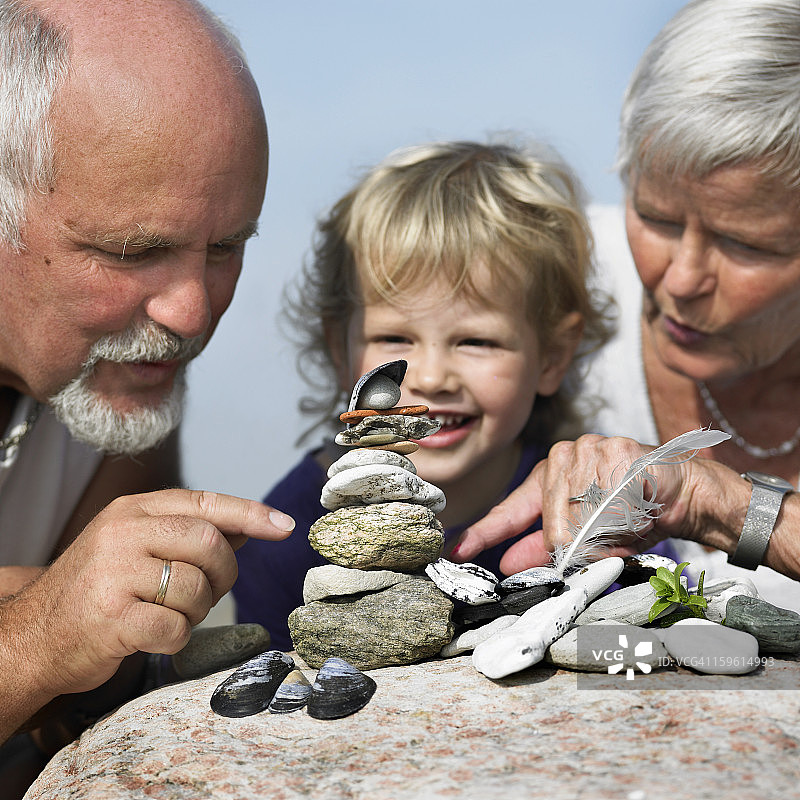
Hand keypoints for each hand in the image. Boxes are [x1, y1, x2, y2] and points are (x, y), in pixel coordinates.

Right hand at [3, 490, 293, 708]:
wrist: (31, 639)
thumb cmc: (95, 592)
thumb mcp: (135, 547)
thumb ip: (186, 533)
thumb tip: (248, 529)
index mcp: (133, 511)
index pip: (205, 503)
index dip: (251, 514)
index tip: (285, 525)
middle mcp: (122, 534)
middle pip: (209, 543)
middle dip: (223, 574)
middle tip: (209, 591)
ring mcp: (114, 574)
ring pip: (197, 587)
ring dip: (198, 610)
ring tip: (171, 614)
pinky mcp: (111, 618)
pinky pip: (176, 627)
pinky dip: (177, 638)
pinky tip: (154, 636)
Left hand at [453, 435, 705, 574]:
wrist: (679, 491)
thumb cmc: (630, 512)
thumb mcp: (585, 536)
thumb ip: (547, 547)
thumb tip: (510, 564)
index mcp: (548, 477)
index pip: (510, 509)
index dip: (484, 533)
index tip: (457, 550)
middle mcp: (561, 458)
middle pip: (552, 524)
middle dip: (578, 544)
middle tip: (606, 535)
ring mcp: (587, 450)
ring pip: (580, 517)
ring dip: (606, 531)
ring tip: (626, 515)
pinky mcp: (616, 449)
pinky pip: (611, 505)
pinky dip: (626, 515)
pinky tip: (637, 502)